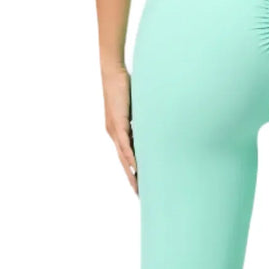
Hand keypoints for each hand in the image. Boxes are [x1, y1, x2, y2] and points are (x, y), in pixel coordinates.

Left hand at [102, 64, 137, 193]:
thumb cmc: (125, 86)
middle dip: (131, 179)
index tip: (140, 185)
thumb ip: (143, 119)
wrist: (112, 73)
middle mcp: (114, 134)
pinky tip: (134, 167)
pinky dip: (129, 156)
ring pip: (123, 157)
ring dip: (130, 173)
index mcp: (118, 131)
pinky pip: (125, 144)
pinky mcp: (117, 123)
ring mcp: (114, 130)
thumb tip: (156, 124)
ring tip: (138, 187)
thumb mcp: (137, 107)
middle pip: (123, 162)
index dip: (132, 171)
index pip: (125, 156)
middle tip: (140, 195)